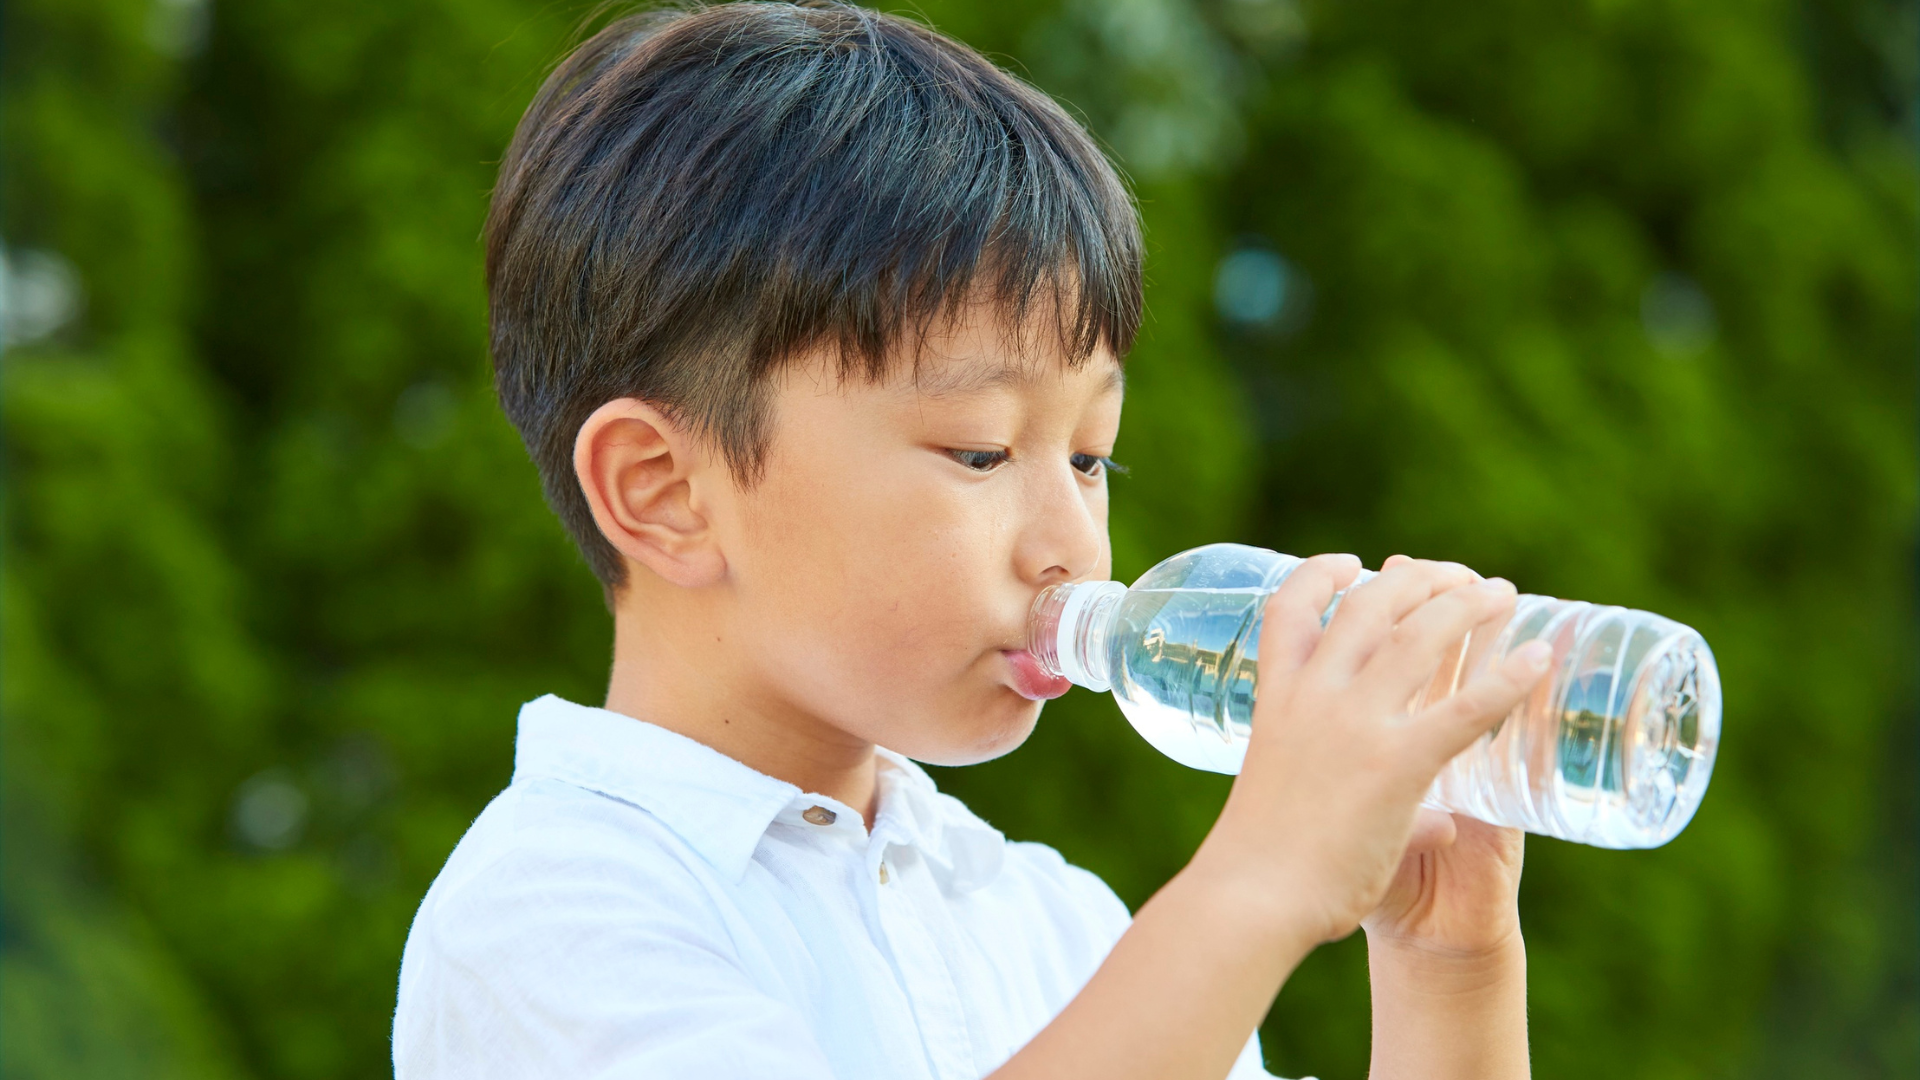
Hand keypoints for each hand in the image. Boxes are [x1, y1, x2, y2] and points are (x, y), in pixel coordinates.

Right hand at [1195, 553, 1551, 945]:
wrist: (1252, 898)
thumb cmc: (1261, 863)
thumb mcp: (1289, 800)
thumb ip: (1369, 802)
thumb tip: (1442, 825)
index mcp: (1276, 699)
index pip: (1290, 609)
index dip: (1321, 574)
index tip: (1351, 563)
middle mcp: (1314, 696)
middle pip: (1370, 605)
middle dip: (1418, 578)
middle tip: (1455, 577)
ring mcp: (1356, 724)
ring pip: (1420, 636)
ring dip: (1467, 604)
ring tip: (1501, 592)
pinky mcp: (1397, 763)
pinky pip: (1467, 708)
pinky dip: (1508, 679)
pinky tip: (1539, 660)